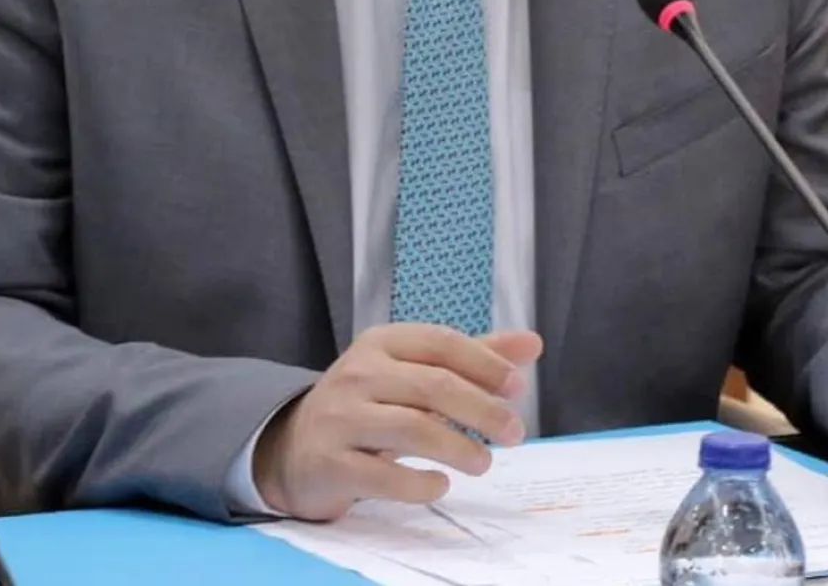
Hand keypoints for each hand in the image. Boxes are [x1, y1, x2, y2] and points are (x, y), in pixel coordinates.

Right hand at [253, 323, 542, 520]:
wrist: (295, 446)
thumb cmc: (369, 403)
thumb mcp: (412, 371)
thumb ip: (471, 358)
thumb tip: (532, 342)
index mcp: (381, 343)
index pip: (441, 343)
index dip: (484, 363)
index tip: (517, 387)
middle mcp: (359, 373)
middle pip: (433, 386)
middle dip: (482, 409)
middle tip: (515, 433)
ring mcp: (341, 417)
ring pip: (411, 429)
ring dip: (458, 447)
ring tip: (484, 462)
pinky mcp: (330, 462)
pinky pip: (382, 476)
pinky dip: (418, 483)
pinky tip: (440, 485)